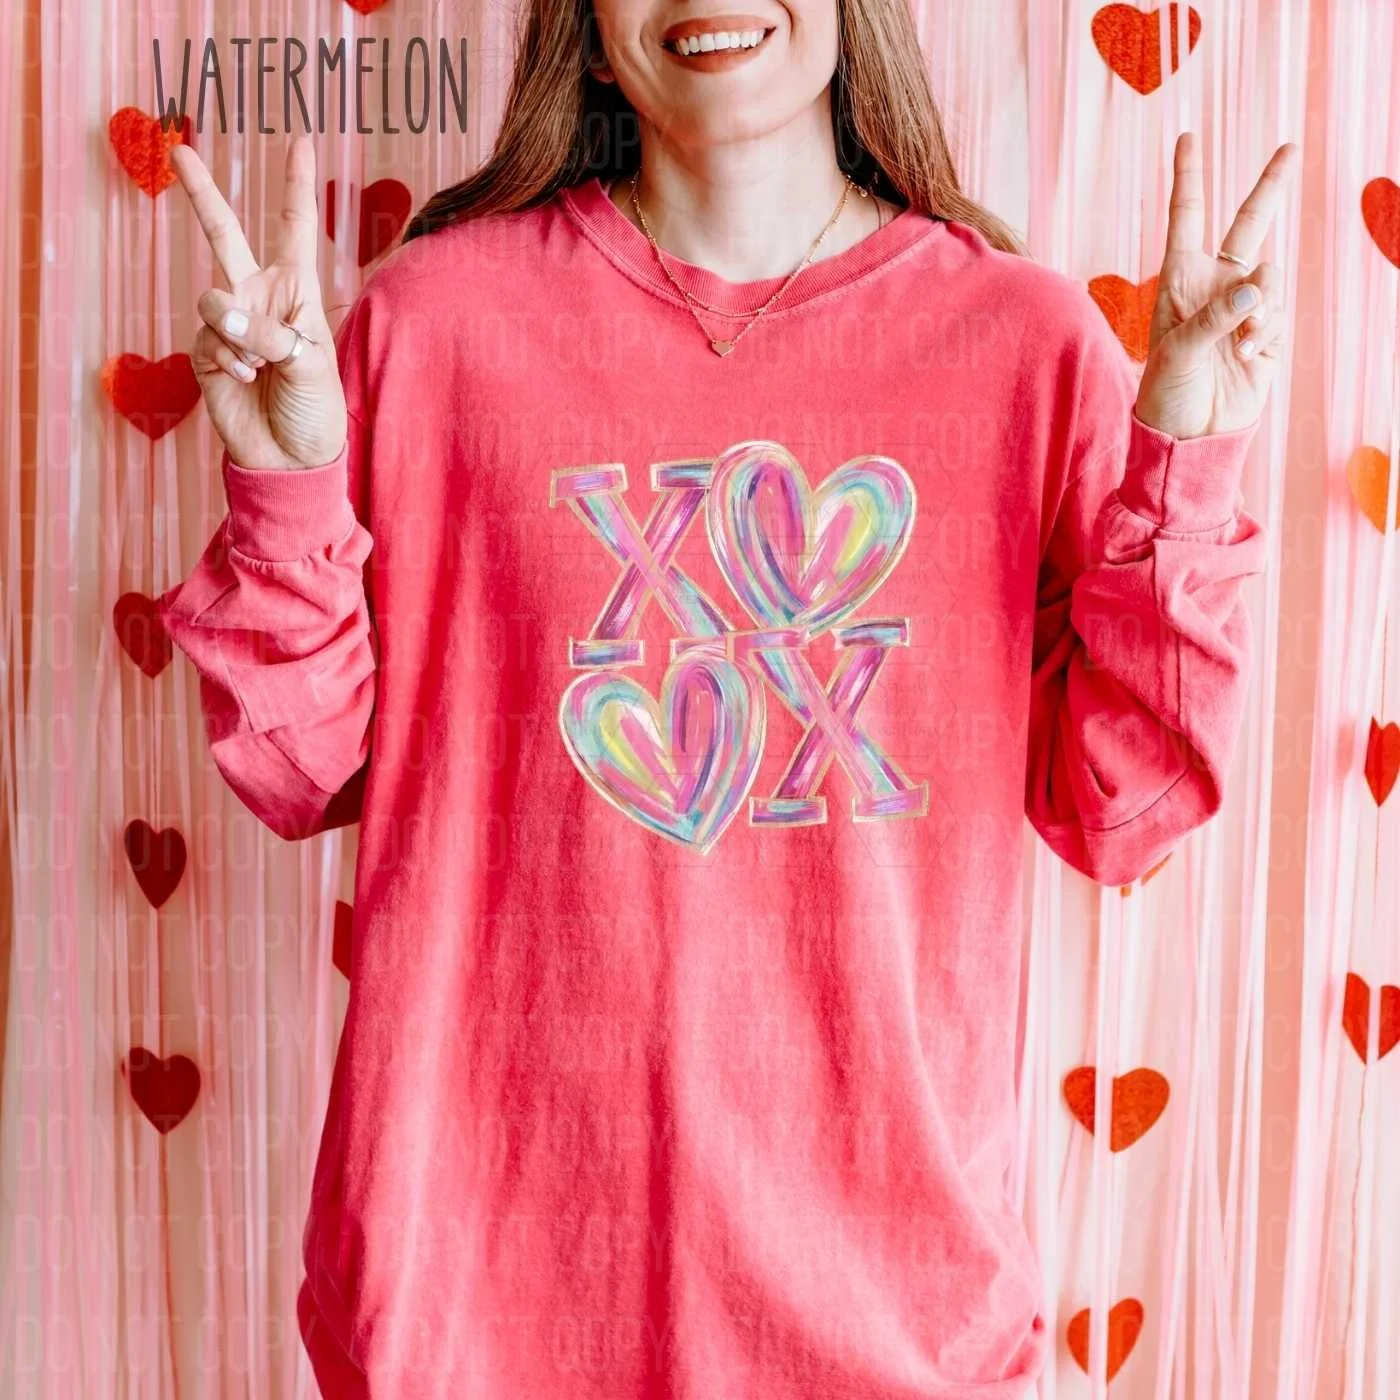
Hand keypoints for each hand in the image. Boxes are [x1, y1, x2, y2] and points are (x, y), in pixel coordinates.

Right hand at [172, 135, 346, 470]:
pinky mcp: (207, 349)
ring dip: (239, 336)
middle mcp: (260, 297)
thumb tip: (218, 311)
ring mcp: (230, 322)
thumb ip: (267, 334)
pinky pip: (208, 336)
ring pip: (215, 301)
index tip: (299, 141)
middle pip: (225, 234)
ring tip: (262, 369)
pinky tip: (246, 381)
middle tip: (180, 151)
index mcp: (297, 291)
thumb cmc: (315, 411)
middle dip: (202, 193)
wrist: (290, 458)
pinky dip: (228, 360)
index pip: (295, 230)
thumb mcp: (310, 366)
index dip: (295, 187)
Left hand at [1135, 132, 1298, 439]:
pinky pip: (1276, 315)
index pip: (1186, 219)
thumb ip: (1214, 316)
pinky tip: (1246, 355)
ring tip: (1238, 343)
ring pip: (1270, 280)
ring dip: (1260, 308)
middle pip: (1249, 226)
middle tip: (1289, 148)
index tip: (1188, 137)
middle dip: (1269, 188)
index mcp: (1180, 282)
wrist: (1187, 437)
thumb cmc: (1165, 394)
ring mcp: (1241, 309)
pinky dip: (1265, 331)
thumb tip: (1256, 287)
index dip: (1188, 178)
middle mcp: (1213, 287)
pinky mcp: (1264, 335)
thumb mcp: (1176, 352)